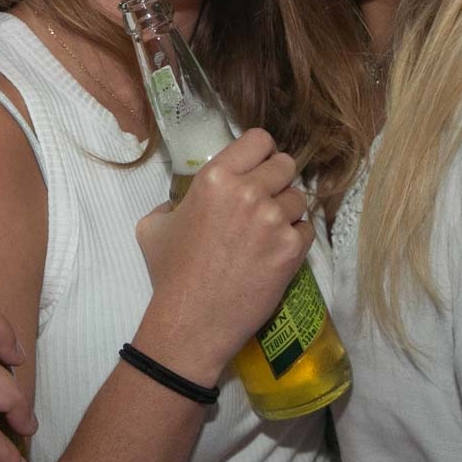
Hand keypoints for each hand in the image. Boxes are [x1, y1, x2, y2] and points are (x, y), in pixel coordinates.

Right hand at [132, 128, 312, 385]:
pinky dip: (295, 238)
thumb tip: (186, 199)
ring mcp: (275, 220)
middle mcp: (249, 191)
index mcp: (215, 177)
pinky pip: (307, 228)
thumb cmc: (170, 273)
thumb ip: (174, 200)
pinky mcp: (292, 248)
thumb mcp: (154, 225)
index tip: (257, 167)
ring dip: (286, 211)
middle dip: (277, 180)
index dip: (260, 153)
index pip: (259, 139)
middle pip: (286, 164)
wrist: (192, 321)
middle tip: (265, 200)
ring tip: (268, 231)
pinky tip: (275, 251)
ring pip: (299, 197)